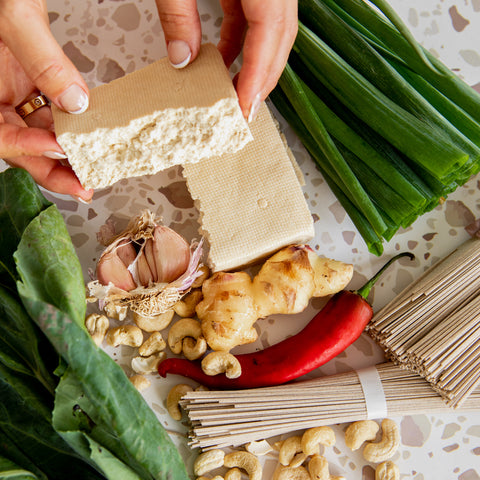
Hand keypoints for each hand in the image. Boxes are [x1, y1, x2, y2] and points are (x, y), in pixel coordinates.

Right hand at [0, 0, 92, 200]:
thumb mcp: (11, 17)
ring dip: (70, 152)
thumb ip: (42, 58)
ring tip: (95, 168)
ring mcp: (15, 91)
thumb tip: (75, 100)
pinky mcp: (35, 83)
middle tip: (84, 186)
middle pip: (24, 145)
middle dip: (55, 169)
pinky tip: (94, 135)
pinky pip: (56, 112)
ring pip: (43, 133)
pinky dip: (76, 126)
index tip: (58, 149)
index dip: (27, 148)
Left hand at [155, 0, 297, 120]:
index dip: (259, 72)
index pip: (271, 29)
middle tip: (244, 110)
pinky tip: (223, 61)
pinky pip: (254, 17)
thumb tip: (181, 58)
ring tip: (233, 93)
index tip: (245, 106)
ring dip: (254, 63)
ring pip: (272, 30)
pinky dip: (240, 43)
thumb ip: (177, 13)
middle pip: (280, 35)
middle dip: (263, 77)